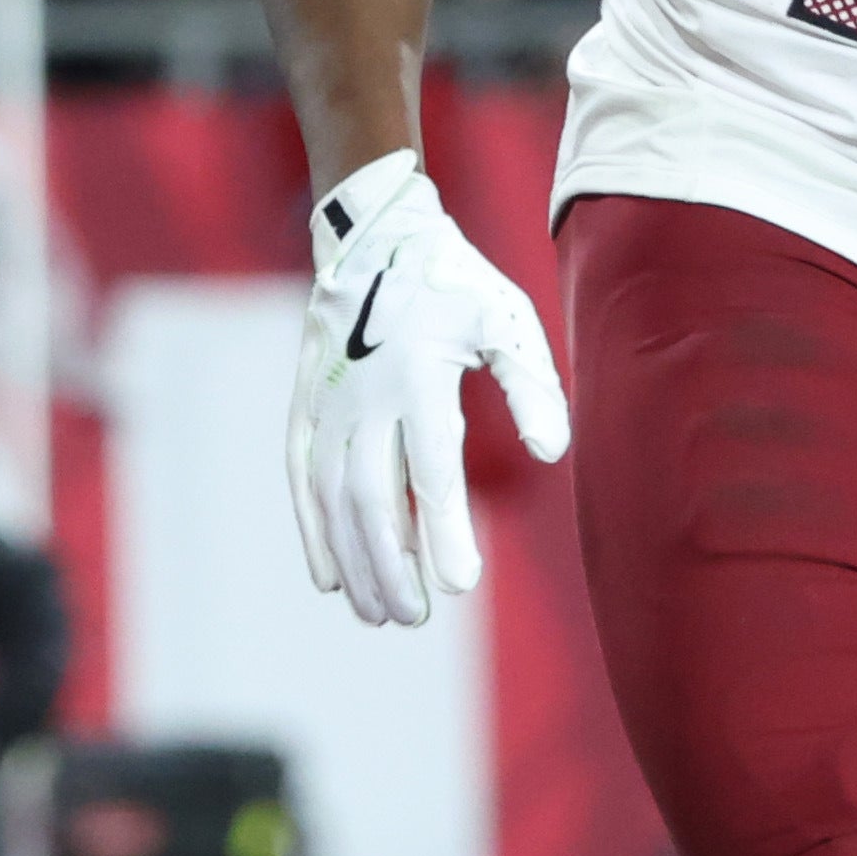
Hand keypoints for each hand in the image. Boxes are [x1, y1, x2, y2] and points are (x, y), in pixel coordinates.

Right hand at [288, 147, 569, 627]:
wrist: (376, 238)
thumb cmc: (455, 287)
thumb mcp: (506, 322)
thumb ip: (532, 387)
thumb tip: (554, 452)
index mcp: (419, 374)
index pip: (431, 468)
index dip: (443, 530)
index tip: (460, 583)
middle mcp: (365, 394)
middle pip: (373, 497)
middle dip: (393, 564)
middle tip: (416, 617)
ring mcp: (327, 403)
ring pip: (334, 498)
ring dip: (355, 560)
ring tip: (381, 613)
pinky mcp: (304, 408)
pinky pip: (302, 480)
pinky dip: (312, 531)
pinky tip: (330, 578)